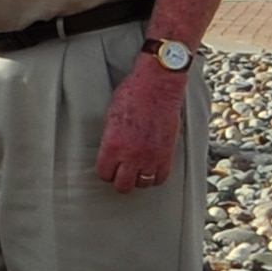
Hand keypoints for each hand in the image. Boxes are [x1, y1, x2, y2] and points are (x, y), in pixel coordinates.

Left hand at [95, 56, 186, 193]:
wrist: (157, 86)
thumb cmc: (131, 96)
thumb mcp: (109, 118)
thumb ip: (109, 140)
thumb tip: (109, 155)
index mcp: (112, 145)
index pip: (104, 174)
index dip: (106, 172)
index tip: (108, 168)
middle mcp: (131, 154)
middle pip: (123, 185)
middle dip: (120, 180)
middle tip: (121, 173)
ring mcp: (151, 156)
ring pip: (143, 183)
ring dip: (138, 178)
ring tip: (137, 169)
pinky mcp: (167, 154)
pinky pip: (161, 177)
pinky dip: (155, 176)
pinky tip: (151, 168)